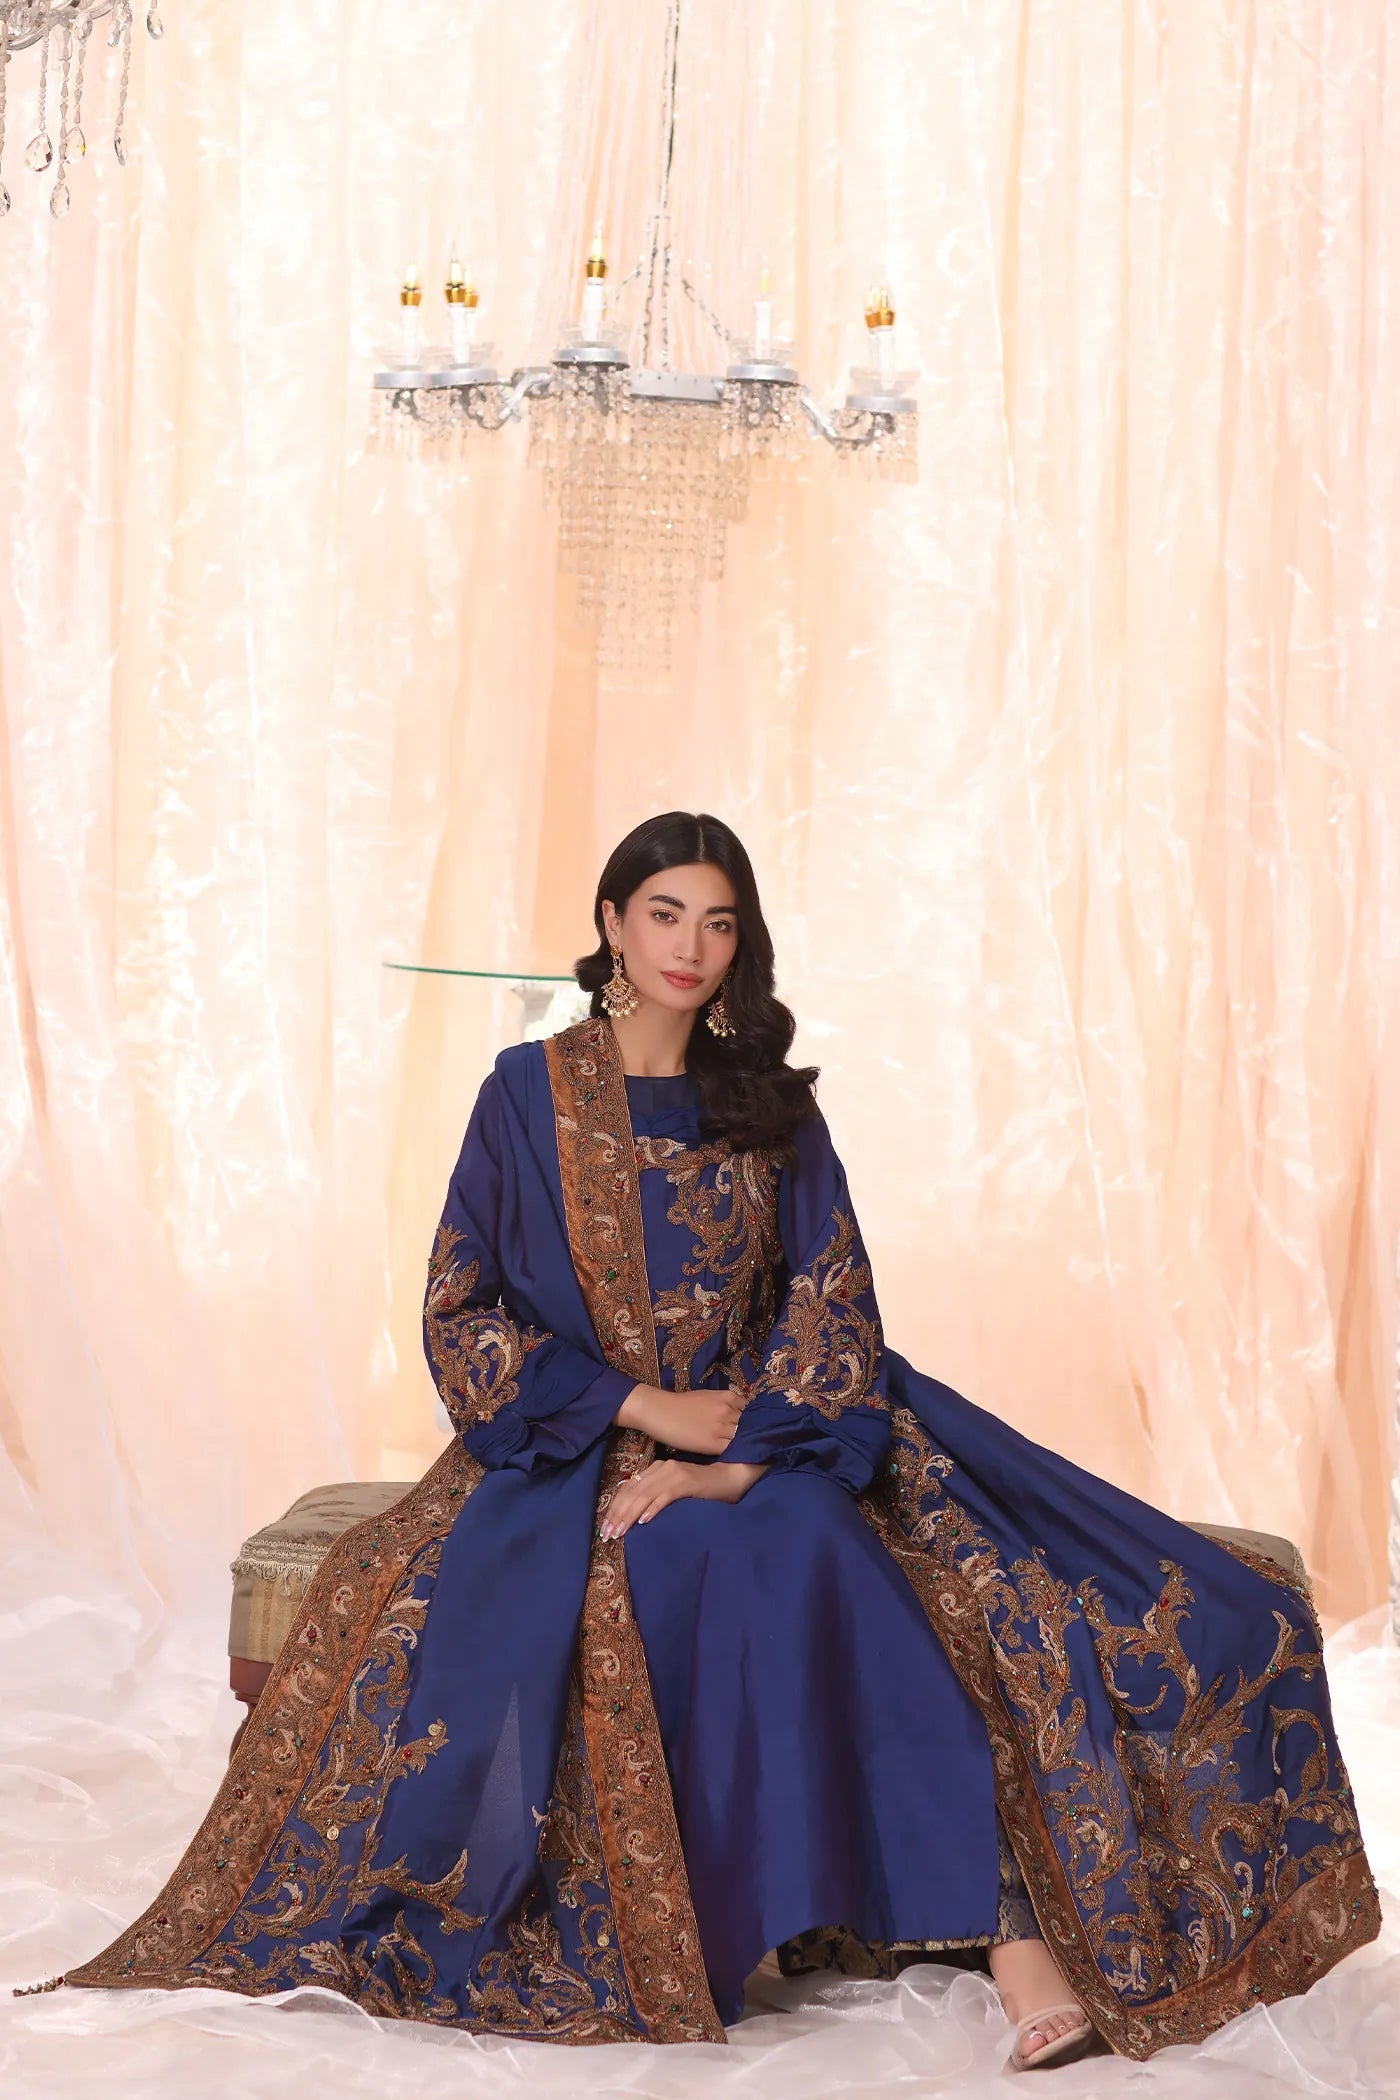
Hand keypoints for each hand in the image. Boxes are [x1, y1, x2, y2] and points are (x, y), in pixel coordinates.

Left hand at [600, 1459, 765, 1537]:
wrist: (730, 1477)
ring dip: (629, 1515)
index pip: (627, 1489)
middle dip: (616, 1515)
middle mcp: (661, 1468)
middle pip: (631, 1493)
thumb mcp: (673, 1490)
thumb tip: (634, 1517)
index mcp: (655, 1470)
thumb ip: (655, 1496)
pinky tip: (644, 1522)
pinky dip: (652, 1509)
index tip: (605, 1529)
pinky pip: (664, 1496)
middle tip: (607, 1536)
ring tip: (619, 1532)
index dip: (614, 1509)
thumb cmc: (702, 1488)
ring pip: (643, 1495)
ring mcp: (673, 1474)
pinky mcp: (686, 1482)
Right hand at [614, 1382, 745, 1455]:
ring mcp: (723, 1427)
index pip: (753, 1411)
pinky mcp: (714, 1444)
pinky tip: (737, 1458)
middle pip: (752, 1425)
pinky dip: (737, 1454)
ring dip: (747, 1445)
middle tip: (753, 1444)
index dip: (754, 1422)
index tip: (755, 1430)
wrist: (660, 1411)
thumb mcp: (708, 1398)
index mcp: (729, 1397)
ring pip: (745, 1438)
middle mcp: (729, 1410)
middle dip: (754, 1434)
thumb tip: (739, 1416)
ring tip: (748, 1453)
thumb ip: (726, 1405)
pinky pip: (733, 1450)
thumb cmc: (681, 1404)